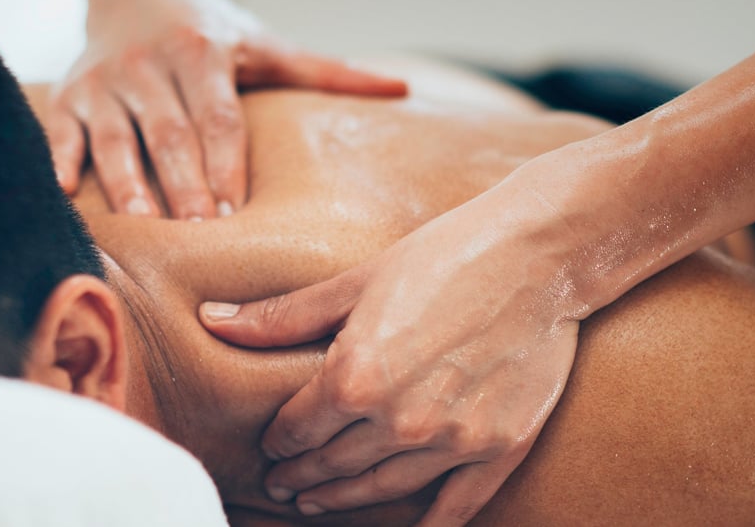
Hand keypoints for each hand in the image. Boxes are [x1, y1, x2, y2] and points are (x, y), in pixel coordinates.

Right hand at [47, 0, 405, 217]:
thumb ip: (328, 72)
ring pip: (115, 137)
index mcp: (201, 54)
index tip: (232, 211)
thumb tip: (402, 89)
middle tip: (195, 234)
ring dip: (126, 184)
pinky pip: (60, 130)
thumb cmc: (212, 32)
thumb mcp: (267, 45)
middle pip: (169, 134)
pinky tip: (64, 194)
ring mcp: (104, 82)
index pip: (217, 117)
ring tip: (142, 228)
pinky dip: (60, 161)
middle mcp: (149, 66)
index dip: (225, 163)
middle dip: (181, 184)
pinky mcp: (70, 94)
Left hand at [198, 169, 584, 525]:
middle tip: (284, 486)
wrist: (540, 254)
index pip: (299, 428)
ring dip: (345, 501)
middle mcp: (399, 419)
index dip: (280, 441)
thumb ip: (284, 316)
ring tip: (320, 503)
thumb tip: (214, 322)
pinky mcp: (499, 449)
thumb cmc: (444, 255)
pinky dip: (427, 525)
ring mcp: (452, 441)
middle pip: (334, 464)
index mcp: (355, 375)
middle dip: (303, 476)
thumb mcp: (357, 281)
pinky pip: (455, 507)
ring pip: (383, 489)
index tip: (273, 446)